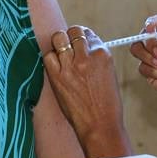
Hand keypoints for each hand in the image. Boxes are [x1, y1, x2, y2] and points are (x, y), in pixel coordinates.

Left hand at [43, 26, 131, 157]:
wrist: (100, 126)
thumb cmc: (106, 105)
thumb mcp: (109, 75)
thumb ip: (96, 59)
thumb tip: (83, 49)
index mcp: (103, 54)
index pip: (88, 34)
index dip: (82, 38)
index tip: (79, 45)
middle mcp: (87, 56)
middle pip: (73, 31)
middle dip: (70, 37)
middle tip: (68, 48)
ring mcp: (71, 65)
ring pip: (58, 38)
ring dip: (59, 45)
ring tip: (61, 56)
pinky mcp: (58, 76)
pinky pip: (48, 56)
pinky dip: (50, 59)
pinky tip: (55, 68)